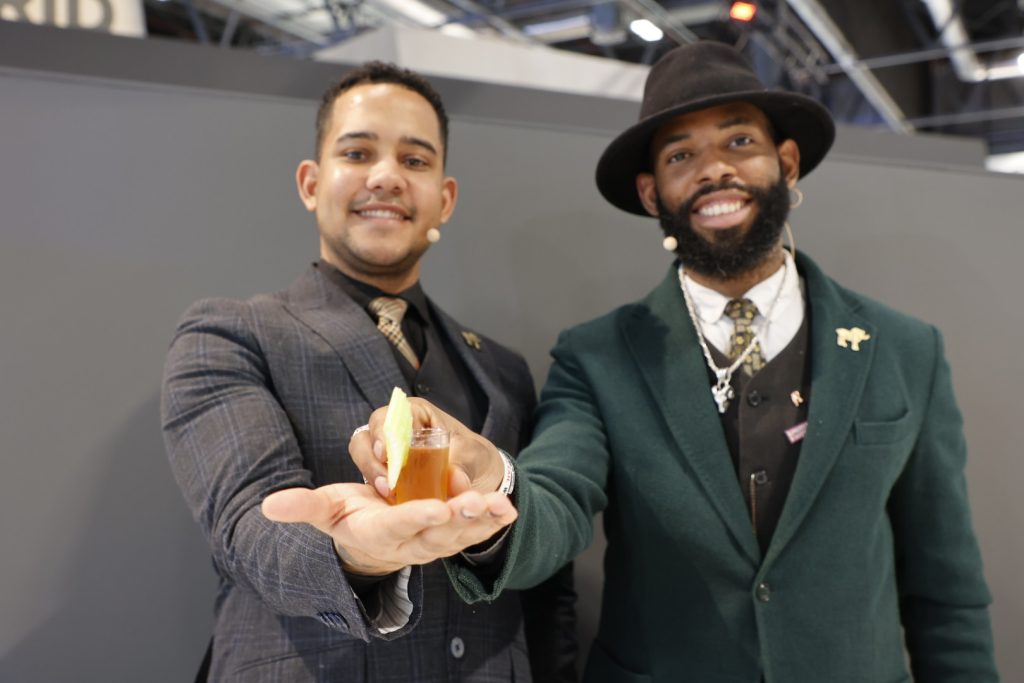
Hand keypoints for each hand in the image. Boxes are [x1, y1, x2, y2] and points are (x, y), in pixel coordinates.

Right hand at [261, 484, 516, 574]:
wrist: (374, 537)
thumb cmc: (350, 517)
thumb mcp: (326, 510)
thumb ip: (304, 508)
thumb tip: (268, 506)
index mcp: (380, 532)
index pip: (399, 525)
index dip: (415, 516)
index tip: (434, 508)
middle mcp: (411, 541)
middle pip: (437, 530)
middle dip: (458, 517)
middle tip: (474, 502)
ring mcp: (434, 540)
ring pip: (460, 531)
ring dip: (481, 519)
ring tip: (499, 506)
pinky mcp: (450, 533)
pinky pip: (473, 528)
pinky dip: (491, 519)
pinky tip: (507, 507)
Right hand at [350, 398, 505, 498]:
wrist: (479, 475)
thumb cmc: (474, 455)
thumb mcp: (473, 455)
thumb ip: (463, 465)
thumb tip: (456, 480)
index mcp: (415, 413)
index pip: (387, 417)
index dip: (382, 433)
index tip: (385, 453)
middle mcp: (396, 431)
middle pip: (367, 439)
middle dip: (372, 461)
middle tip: (386, 483)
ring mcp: (389, 455)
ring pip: (365, 460)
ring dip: (373, 477)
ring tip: (389, 494)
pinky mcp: (387, 477)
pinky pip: (374, 481)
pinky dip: (380, 492)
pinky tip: (393, 502)